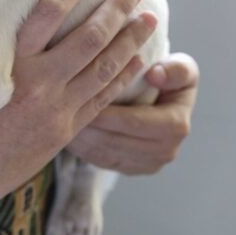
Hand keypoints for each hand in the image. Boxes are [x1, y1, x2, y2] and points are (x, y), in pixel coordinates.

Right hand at [0, 0, 158, 234]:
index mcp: (9, 61)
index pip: (49, 12)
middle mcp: (38, 82)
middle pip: (88, 37)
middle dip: (116, 9)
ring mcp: (57, 108)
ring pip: (104, 67)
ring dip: (130, 40)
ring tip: (148, 19)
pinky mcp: (67, 130)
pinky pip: (103, 98)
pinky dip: (123, 76)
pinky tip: (138, 59)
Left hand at [66, 53, 198, 174]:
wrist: (165, 97)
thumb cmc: (168, 75)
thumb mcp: (180, 66)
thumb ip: (175, 68)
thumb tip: (156, 74)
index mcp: (176, 125)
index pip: (134, 121)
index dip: (106, 112)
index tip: (80, 98)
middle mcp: (165, 151)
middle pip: (115, 141)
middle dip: (87, 127)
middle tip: (59, 111)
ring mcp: (147, 163)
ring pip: (104, 154)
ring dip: (79, 140)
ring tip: (56, 122)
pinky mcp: (130, 168)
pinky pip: (100, 161)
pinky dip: (81, 148)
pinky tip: (63, 133)